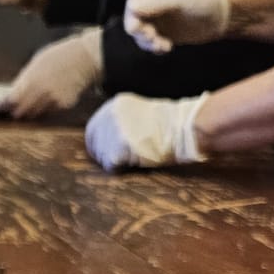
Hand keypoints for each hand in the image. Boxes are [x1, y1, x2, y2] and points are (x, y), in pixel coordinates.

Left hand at [0, 27, 103, 117]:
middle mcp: (41, 92)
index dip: (3, 105)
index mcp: (32, 79)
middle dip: (15, 110)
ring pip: (34, 114)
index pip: (11, 100)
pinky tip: (50, 96)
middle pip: (20, 112)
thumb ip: (24, 79)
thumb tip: (11, 93)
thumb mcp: (37, 62)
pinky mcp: (62, 106)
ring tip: (33, 100)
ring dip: (29, 110)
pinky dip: (45, 107)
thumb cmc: (59, 56)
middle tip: (13, 107)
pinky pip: (48, 112)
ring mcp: (52, 101)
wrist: (85, 58)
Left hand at [85, 92, 209, 168]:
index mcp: (113, 105)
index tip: (105, 155)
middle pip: (94, 145)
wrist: (181, 127)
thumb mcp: (138, 113)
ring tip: (132, 157)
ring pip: (101, 156)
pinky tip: (133, 162)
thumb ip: (121, 122)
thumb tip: (108, 139)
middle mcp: (109, 116)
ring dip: (114, 161)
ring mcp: (112, 131)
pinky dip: (119, 168)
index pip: (92, 131)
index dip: (97, 146)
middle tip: (120, 160)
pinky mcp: (118, 148)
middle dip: (104, 155)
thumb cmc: (166, 124)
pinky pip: (110, 165)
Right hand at [124, 0, 231, 52]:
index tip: (140, 29)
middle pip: (134, 20)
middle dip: (141, 33)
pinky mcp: (167, 33)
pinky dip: (156, 48)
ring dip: (149, 43)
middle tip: (153, 39)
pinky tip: (167, 48)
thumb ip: (156, 3)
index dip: (133, 17)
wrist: (226, 15)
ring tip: (163, 46)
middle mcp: (156, 3)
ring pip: (142, 34)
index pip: (133, 3)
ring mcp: (161, 19)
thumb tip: (132, 8)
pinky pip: (152, 43)